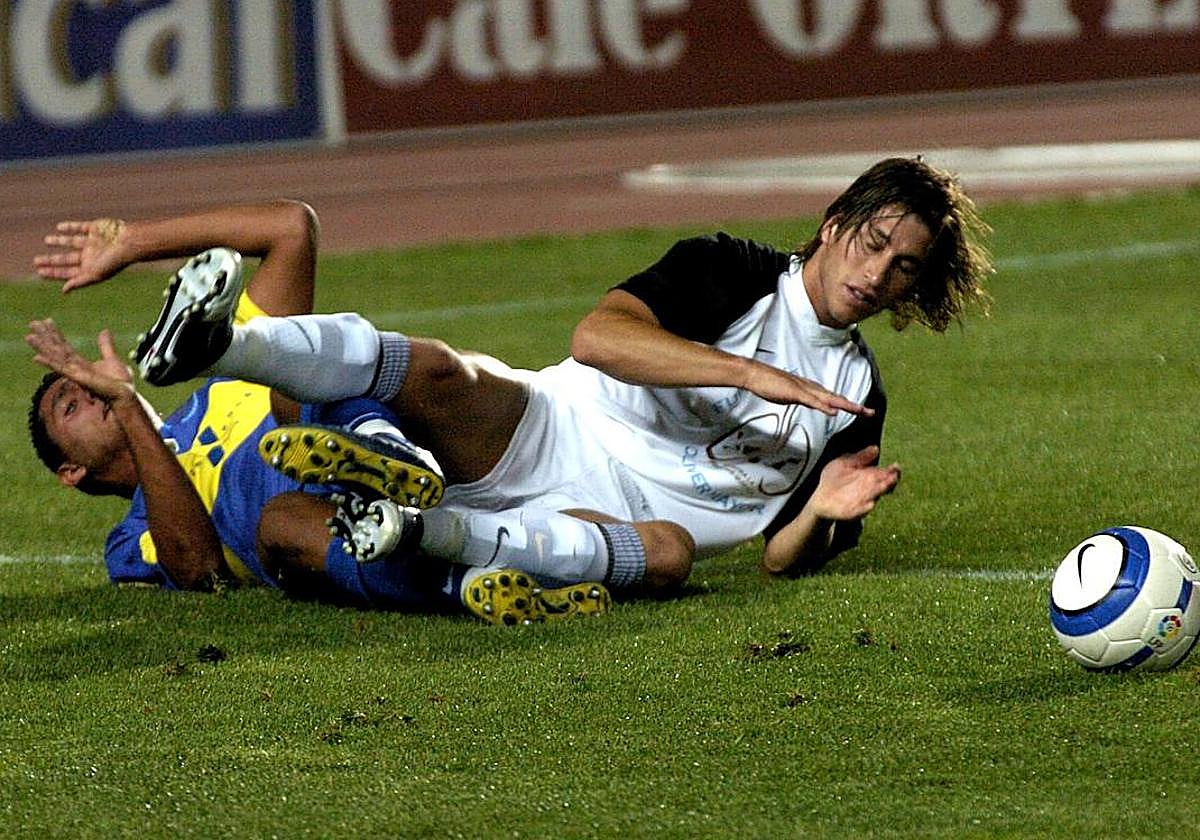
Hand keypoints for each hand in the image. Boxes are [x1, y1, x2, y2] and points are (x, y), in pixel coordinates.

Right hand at [26, 318, 134, 402]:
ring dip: (42, 347)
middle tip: (32, 323)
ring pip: (54, 357)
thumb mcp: (112, 359)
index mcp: (81, 364)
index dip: (55, 334)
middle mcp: (74, 368)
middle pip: (56, 349)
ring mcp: (74, 373)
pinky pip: (60, 368)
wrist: (126, 394)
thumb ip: (105, 346)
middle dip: (44, 337)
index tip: (46, 321)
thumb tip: (104, 331)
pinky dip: (49, 362)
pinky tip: (36, 357)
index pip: (64, 346)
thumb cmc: (120, 382)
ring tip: (29, 336)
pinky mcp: (77, 378)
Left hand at [33, 218, 129, 292]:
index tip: (39, 272)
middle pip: (67, 258)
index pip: (68, 272)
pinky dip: (70, 227)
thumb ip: (79, 282)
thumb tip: (64, 291)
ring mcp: (93, 241)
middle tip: (36, 261)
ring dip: (59, 241)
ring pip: (72, 242)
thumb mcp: (94, 275)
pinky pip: (80, 227)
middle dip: (52, 260)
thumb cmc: (113, 261)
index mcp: (91, 267)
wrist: (129, 242)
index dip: (54, 273)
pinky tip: (59, 227)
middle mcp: (91, 255)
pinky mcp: (95, 228)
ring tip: (47, 240)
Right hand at [743, 361, 873, 416]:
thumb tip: (815, 404)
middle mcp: (812, 388)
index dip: (849, 405)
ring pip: (829, 399)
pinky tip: (833, 412)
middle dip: (855, 406)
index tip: (862, 411)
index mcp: (811, 390)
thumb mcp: (792, 396)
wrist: (756, 375)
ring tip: (860, 411)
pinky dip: (824, 406)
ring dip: (845, 405)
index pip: (834, 399)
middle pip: (837, 398)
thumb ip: (805, 400)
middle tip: (871, 412)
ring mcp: (804, 390)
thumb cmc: (771, 384)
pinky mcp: (795, 392)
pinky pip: (812, 401)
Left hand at [809, 446, 899, 519]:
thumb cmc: (833, 479)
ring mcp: (863, 501)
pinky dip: (865, 508)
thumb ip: (859, 457)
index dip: (892, 471)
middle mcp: (869, 489)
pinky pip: (862, 511)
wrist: (820, 498)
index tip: (896, 466)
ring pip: (875, 496)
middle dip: (889, 481)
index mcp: (868, 476)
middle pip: (884, 485)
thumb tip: (875, 448)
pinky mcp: (854, 512)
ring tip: (884, 486)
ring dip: (880, 492)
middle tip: (893, 476)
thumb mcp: (844, 463)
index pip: (885, 473)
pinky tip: (869, 504)